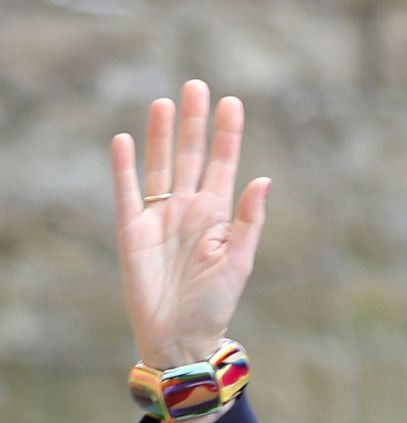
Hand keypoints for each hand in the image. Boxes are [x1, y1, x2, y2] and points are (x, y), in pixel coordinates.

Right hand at [111, 79, 269, 367]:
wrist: (180, 336)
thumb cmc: (215, 303)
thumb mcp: (239, 261)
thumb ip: (249, 220)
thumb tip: (264, 180)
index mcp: (218, 214)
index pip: (223, 164)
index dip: (227, 134)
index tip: (232, 102)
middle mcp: (188, 208)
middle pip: (190, 155)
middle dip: (194, 123)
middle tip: (197, 86)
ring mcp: (159, 217)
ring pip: (159, 166)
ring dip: (161, 136)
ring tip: (164, 103)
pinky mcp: (132, 230)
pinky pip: (127, 192)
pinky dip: (125, 167)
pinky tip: (126, 139)